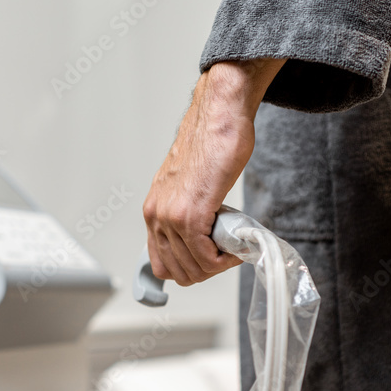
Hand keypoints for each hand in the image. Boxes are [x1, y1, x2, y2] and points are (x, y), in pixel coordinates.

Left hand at [143, 58, 285, 285]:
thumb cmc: (212, 144)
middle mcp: (156, 216)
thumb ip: (187, 211)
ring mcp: (171, 217)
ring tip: (234, 248)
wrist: (219, 118)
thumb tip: (201, 237)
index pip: (162, 264)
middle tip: (227, 256)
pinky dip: (224, 261)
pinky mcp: (191, 214)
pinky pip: (206, 256)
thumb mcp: (188, 186)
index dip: (190, 270)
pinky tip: (237, 248)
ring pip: (193, 268)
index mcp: (154, 211)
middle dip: (207, 271)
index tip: (211, 260)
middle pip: (178, 272)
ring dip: (218, 266)